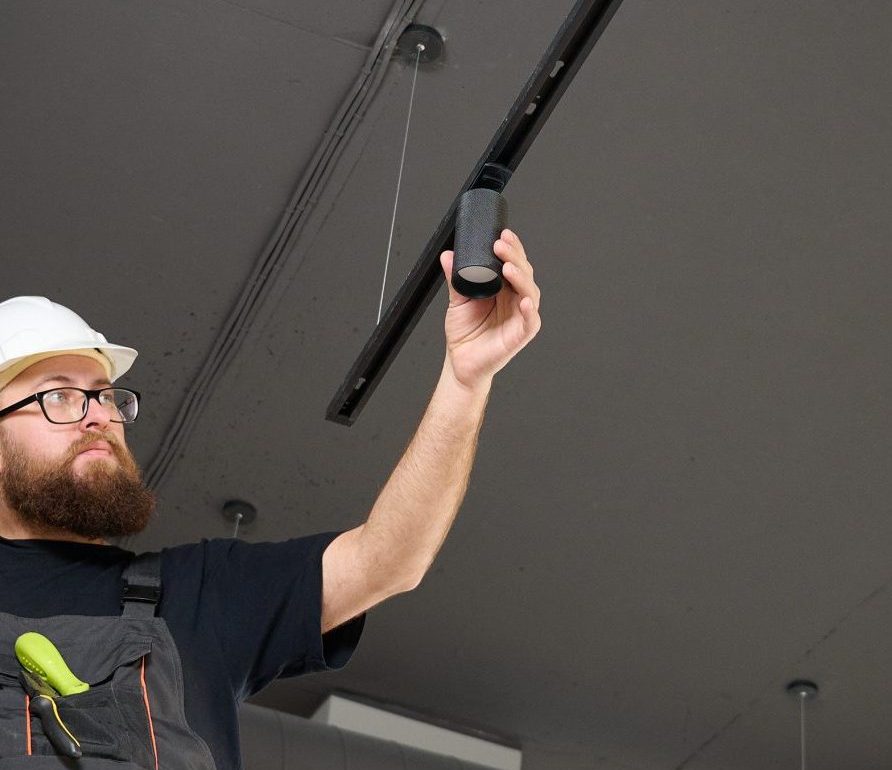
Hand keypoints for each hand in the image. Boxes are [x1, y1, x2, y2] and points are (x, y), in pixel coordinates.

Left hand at [439, 229, 541, 390]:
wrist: (460, 362)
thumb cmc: (465, 333)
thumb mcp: (457, 300)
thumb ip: (455, 278)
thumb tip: (449, 255)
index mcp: (503, 288)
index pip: (513, 262)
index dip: (511, 248)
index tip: (502, 235)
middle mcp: (515, 299)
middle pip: (523, 273)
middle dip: (514, 256)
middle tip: (500, 245)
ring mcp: (520, 316)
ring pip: (530, 292)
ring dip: (521, 278)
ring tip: (508, 267)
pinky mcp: (521, 335)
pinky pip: (531, 321)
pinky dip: (530, 311)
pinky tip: (524, 301)